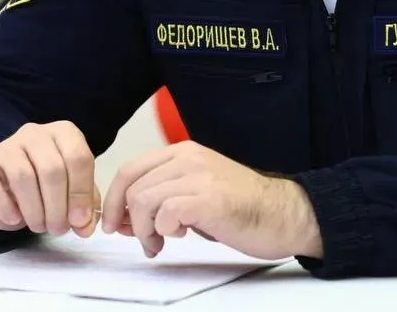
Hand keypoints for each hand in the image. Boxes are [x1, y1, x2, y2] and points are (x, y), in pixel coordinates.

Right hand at [0, 121, 99, 236]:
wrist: (10, 181)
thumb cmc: (50, 184)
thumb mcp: (73, 191)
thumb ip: (84, 208)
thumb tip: (85, 227)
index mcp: (64, 133)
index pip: (78, 157)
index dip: (81, 193)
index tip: (79, 220)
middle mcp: (36, 133)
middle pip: (51, 169)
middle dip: (57, 207)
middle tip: (58, 229)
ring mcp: (7, 146)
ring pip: (22, 176)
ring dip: (34, 210)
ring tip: (39, 227)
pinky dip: (3, 207)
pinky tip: (14, 220)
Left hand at [100, 141, 321, 260]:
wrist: (284, 214)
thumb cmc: (244, 208)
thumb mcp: (199, 189)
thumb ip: (167, 194)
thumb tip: (129, 214)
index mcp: (184, 153)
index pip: (131, 169)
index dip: (113, 198)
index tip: (113, 222)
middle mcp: (189, 158)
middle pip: (132, 184)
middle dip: (125, 217)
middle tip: (138, 239)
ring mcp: (200, 176)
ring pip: (144, 199)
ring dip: (144, 230)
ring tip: (159, 244)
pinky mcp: (209, 199)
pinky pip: (166, 213)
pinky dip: (163, 231)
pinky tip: (180, 236)